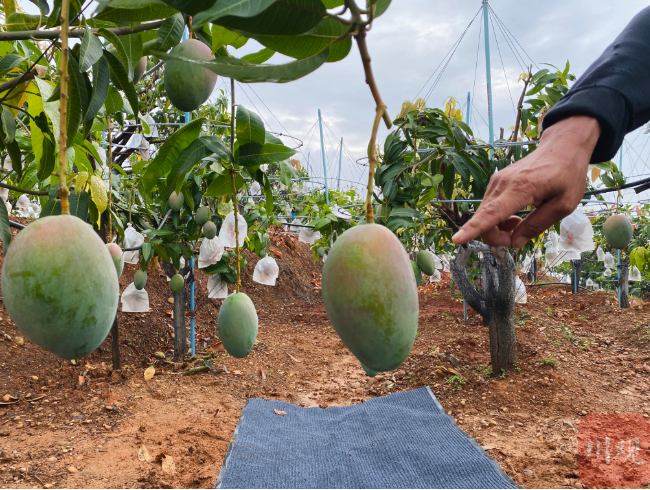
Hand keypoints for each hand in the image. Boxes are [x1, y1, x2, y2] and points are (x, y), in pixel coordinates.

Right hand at [452, 116, 600, 247]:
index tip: (457, 239)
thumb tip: (515, 242)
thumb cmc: (567, 174)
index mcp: (521, 188)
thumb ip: (538, 224)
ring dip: (499, 227)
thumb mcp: (564, 204)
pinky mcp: (496, 181)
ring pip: (485, 214)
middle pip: (484, 218)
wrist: (562, 146)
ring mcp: (497, 181)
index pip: (492, 213)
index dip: (473, 229)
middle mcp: (503, 183)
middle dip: (495, 236)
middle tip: (517, 238)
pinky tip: (516, 213)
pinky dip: (499, 218)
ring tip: (522, 222)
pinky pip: (489, 207)